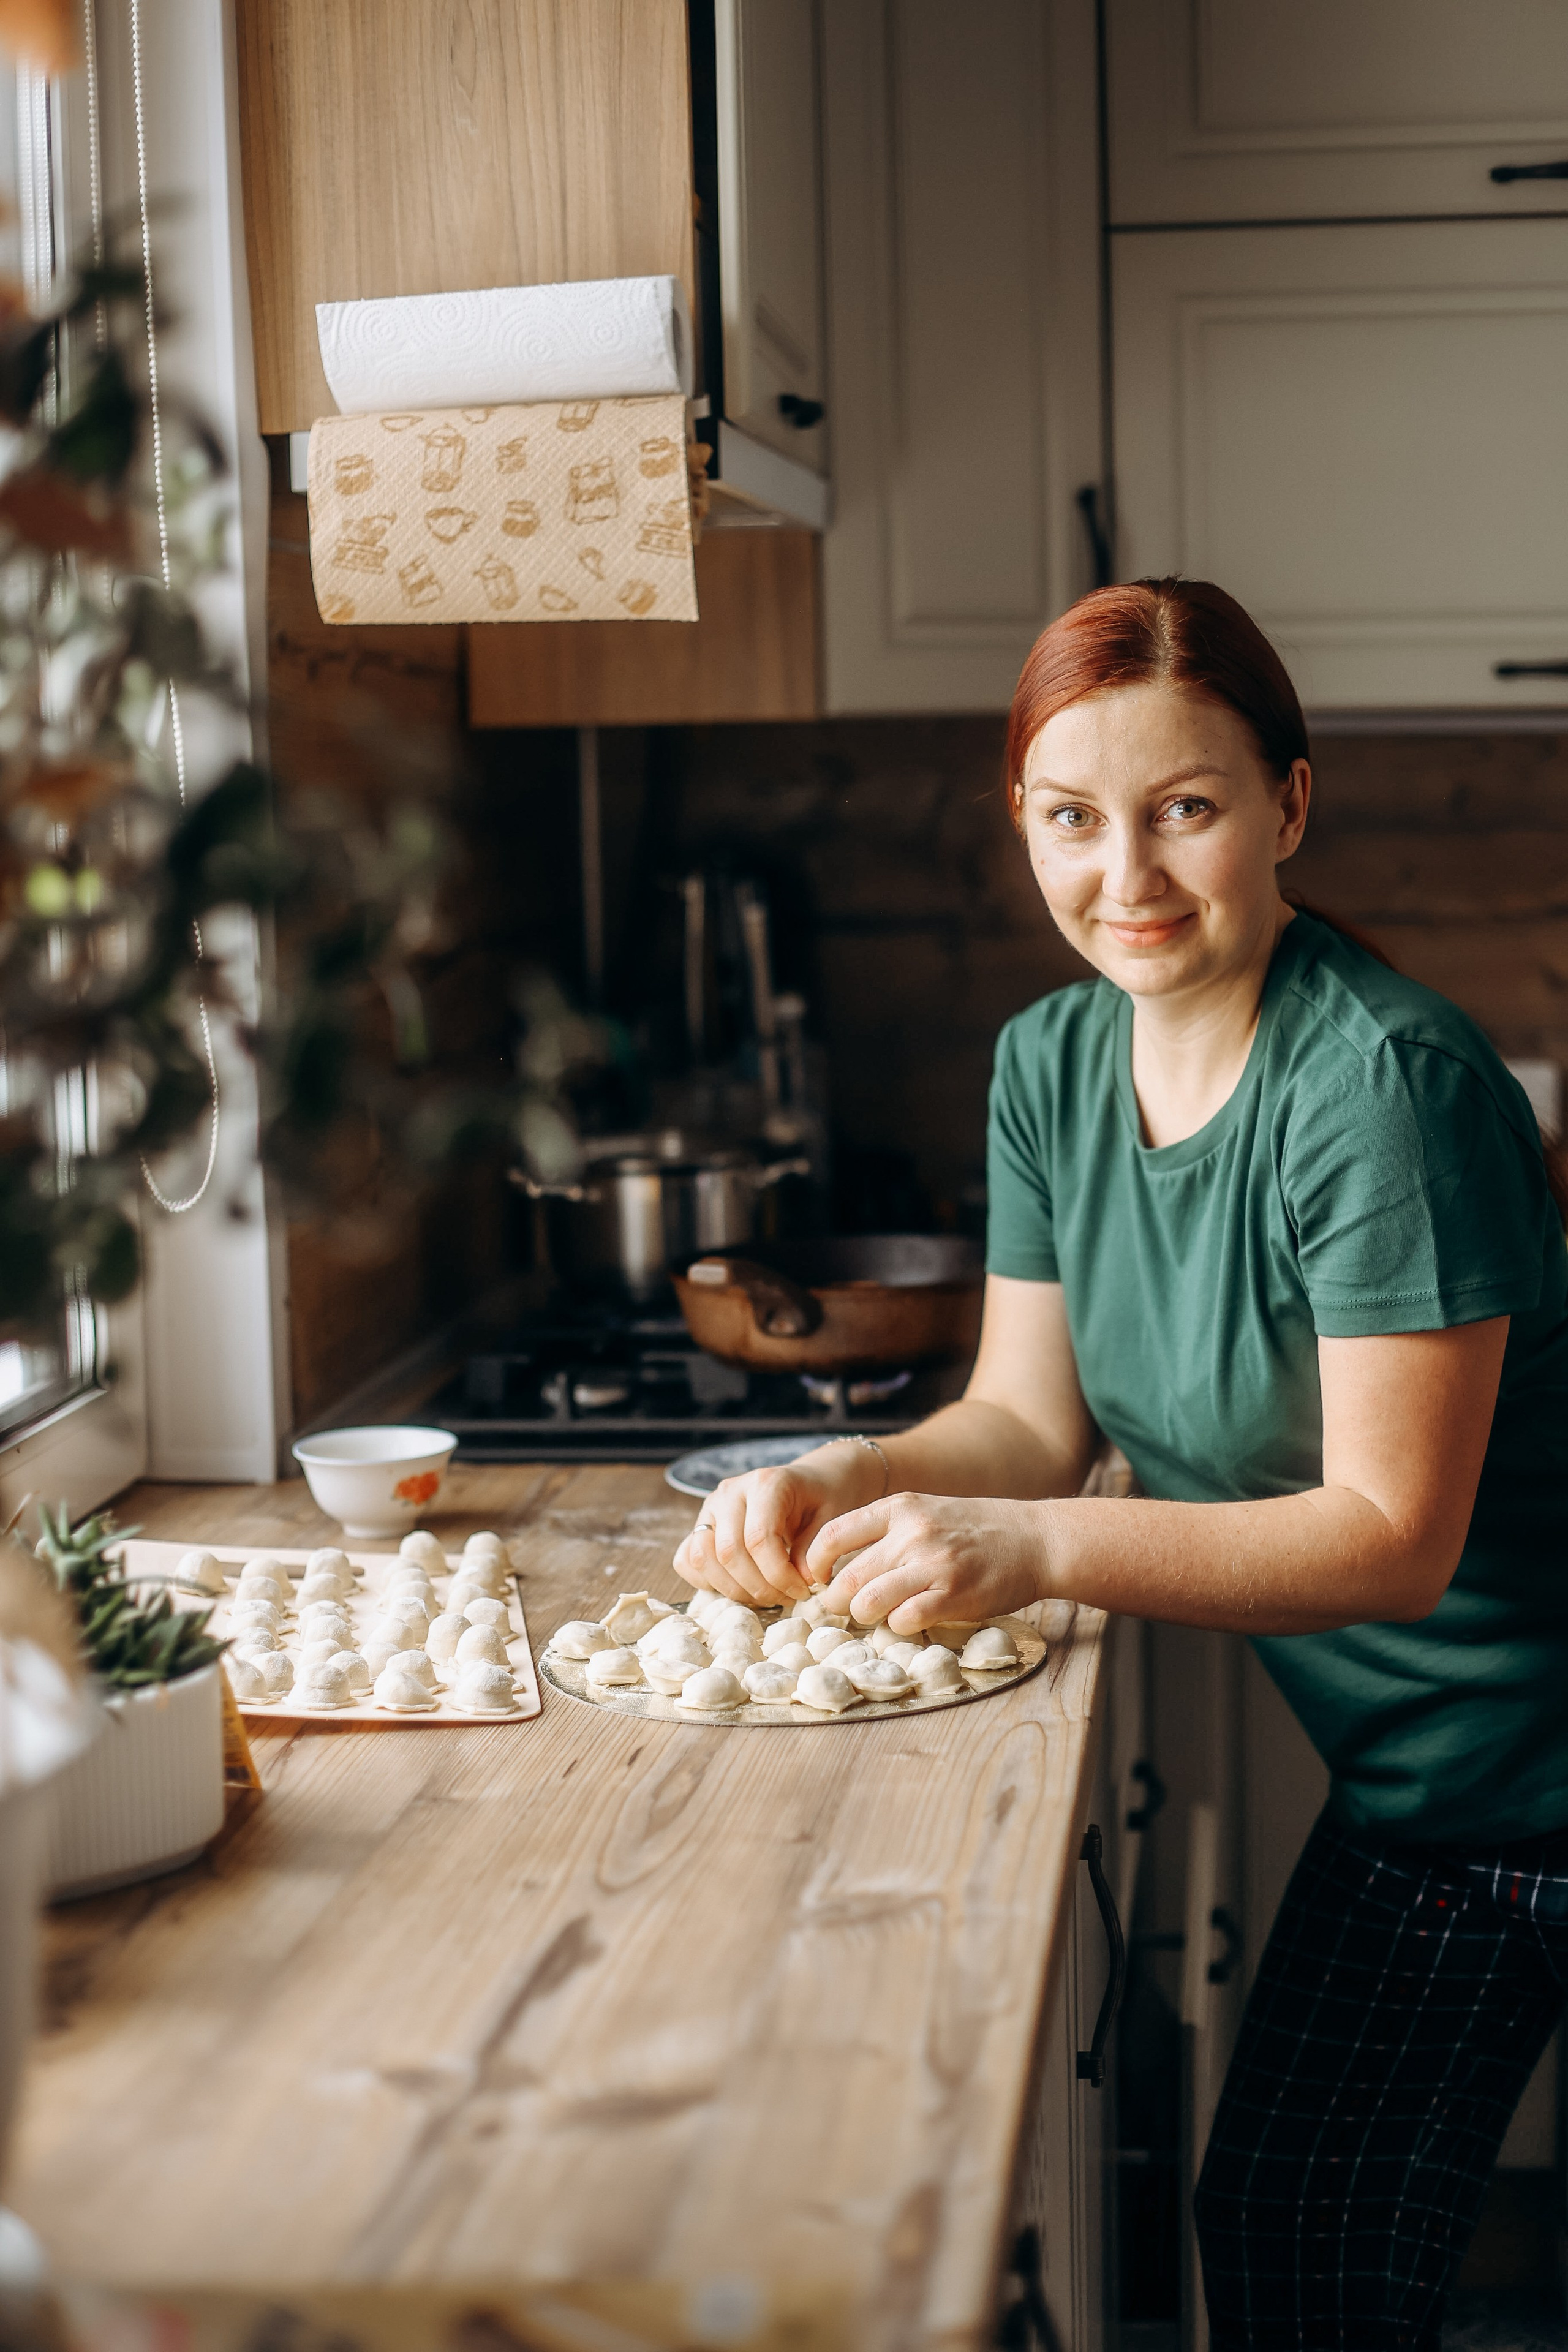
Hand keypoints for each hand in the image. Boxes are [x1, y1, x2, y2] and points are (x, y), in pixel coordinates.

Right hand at [673, 1444, 886, 1606]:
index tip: (802, 1591)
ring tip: (767, 1594)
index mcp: (765, 1483)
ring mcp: (710, 1507)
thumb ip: (814, 1550)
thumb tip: (800, 1582)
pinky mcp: (701, 1525)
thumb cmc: (823, 1499)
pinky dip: (708, 1581)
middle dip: (759, 1587)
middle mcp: (730, 1491)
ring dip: (734, 1589)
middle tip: (787, 1597)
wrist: (813, 1482)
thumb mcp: (831, 1519)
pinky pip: (687, 1559)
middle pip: (729, 1553)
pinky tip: (740, 1586)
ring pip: (703, 1558)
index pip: (759, 1539)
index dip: (779, 1575)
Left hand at [804, 1492, 1049, 1631]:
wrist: (1036, 1540)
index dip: (815, 1565)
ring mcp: (933, 1565)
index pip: (833, 1536)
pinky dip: (898, 1627)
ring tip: (876, 1617)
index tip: (818, 1580)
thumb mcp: (928, 1512)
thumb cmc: (978, 1530)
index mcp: (900, 1508)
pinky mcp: (952, 1596)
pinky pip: (903, 1621)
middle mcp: (912, 1533)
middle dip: (836, 1603)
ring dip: (866, 1618)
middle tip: (842, 1611)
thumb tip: (841, 1568)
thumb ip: (888, 1533)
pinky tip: (910, 1620)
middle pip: (846, 1579)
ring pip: (867, 1603)